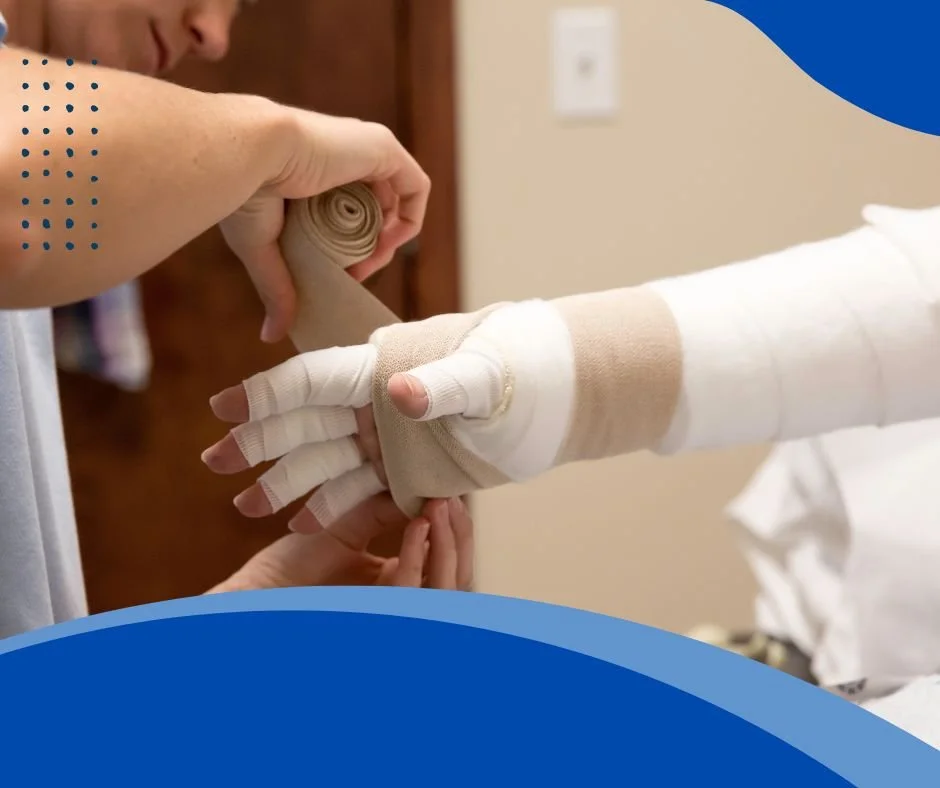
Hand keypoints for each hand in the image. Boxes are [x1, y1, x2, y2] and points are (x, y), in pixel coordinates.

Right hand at [201, 318, 506, 530]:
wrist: (549, 395)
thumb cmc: (517, 371)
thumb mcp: (483, 377)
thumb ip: (441, 384)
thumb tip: (397, 392)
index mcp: (383, 367)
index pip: (313, 377)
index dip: (267, 392)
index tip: (223, 407)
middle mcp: (376, 403)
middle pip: (306, 421)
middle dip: (260, 441)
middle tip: (216, 461)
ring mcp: (389, 438)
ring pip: (326, 461)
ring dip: (286, 481)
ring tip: (246, 505)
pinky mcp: (409, 469)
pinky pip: (360, 490)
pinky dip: (329, 505)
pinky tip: (300, 520)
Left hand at [208, 495, 473, 592]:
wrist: (249, 598)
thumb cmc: (286, 570)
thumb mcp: (344, 529)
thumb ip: (384, 511)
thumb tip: (423, 486)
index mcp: (396, 588)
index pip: (442, 565)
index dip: (455, 532)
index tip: (453, 493)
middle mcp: (400, 607)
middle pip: (454, 580)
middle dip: (459, 538)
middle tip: (453, 499)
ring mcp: (389, 617)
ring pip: (443, 591)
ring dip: (447, 546)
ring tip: (440, 507)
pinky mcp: (372, 620)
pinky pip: (409, 593)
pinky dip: (418, 557)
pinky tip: (417, 525)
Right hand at [220, 110, 430, 342]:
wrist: (249, 154)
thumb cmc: (243, 190)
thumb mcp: (262, 247)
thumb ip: (276, 287)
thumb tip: (272, 335)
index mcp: (313, 170)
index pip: (346, 213)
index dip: (350, 249)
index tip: (339, 273)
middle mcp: (341, 156)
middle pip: (373, 210)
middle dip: (369, 249)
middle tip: (352, 273)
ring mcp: (363, 149)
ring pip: (394, 202)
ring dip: (388, 241)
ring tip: (366, 263)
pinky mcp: (382, 147)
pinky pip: (415, 187)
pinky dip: (410, 219)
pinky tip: (387, 243)